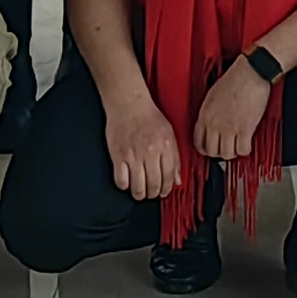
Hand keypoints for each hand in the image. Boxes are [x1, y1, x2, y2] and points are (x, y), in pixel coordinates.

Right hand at [102, 89, 183, 205]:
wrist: (128, 103)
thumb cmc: (148, 116)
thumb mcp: (169, 133)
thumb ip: (175, 158)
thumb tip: (178, 179)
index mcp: (165, 146)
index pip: (169, 176)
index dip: (167, 188)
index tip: (164, 192)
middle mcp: (150, 152)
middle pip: (154, 185)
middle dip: (153, 194)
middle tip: (151, 193)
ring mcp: (133, 155)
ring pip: (138, 187)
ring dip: (140, 194)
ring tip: (140, 192)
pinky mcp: (118, 156)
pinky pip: (121, 181)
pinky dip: (124, 186)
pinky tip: (127, 182)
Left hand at [191, 57, 273, 160]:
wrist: (250, 73)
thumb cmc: (234, 78)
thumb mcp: (212, 95)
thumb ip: (209, 112)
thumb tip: (210, 123)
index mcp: (205, 115)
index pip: (198, 141)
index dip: (204, 148)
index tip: (210, 148)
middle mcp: (215, 124)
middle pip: (211, 151)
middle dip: (218, 153)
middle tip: (224, 148)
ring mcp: (229, 128)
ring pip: (226, 154)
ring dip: (232, 152)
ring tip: (236, 146)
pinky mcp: (245, 129)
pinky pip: (243, 150)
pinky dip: (245, 149)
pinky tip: (246, 143)